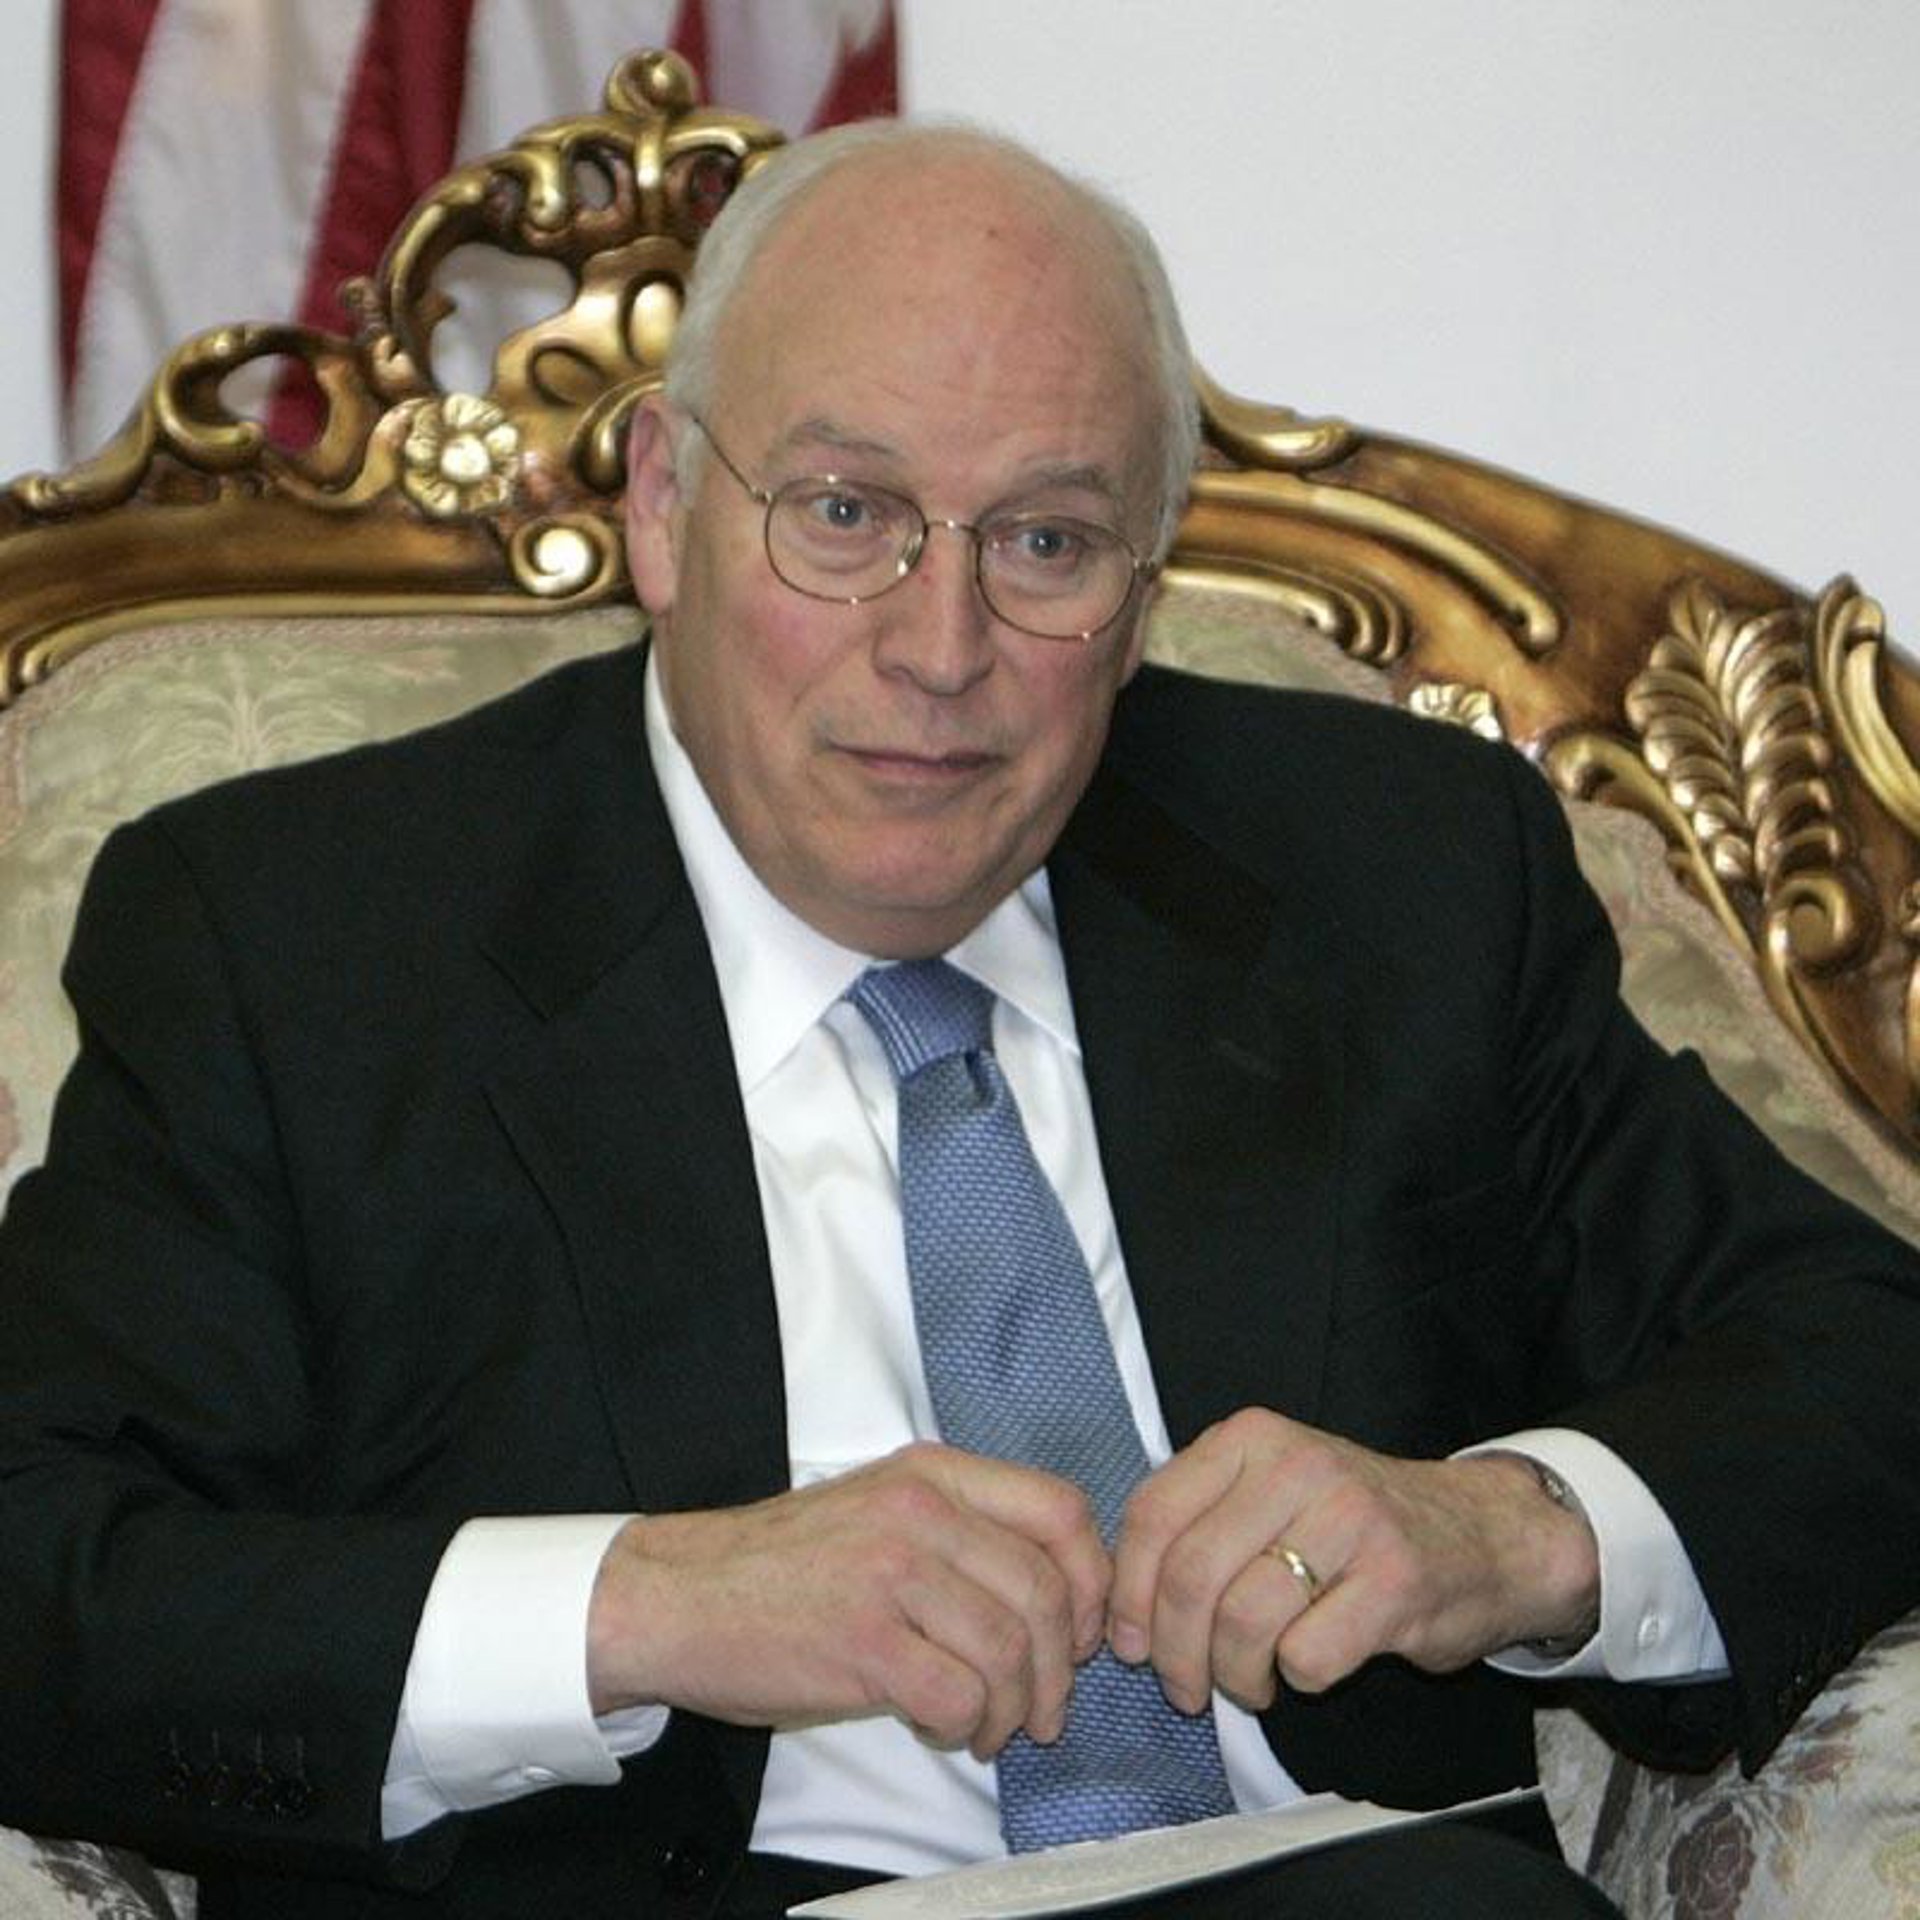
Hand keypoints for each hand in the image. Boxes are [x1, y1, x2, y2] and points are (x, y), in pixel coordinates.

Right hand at [587, 1441, 1108, 1758]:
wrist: (679, 1595)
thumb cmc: (783, 1565)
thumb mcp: (879, 1507)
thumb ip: (961, 1527)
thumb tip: (1058, 1590)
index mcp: (931, 1473)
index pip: (1060, 1510)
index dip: (1090, 1579)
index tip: (1082, 1631)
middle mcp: (918, 1510)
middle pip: (1045, 1589)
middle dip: (1063, 1666)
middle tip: (1047, 1707)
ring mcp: (889, 1572)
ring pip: (1011, 1648)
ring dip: (1018, 1707)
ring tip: (995, 1729)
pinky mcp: (862, 1640)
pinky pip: (960, 1694)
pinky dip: (969, 1726)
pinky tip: (949, 1729)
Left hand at [1108, 1409, 1598, 1711]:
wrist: (1481, 1535)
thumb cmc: (1351, 1525)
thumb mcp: (1269, 1490)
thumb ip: (1198, 1523)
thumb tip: (1120, 1606)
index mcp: (1252, 1437)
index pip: (1153, 1514)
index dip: (1129, 1593)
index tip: (1130, 1643)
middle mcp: (1298, 1465)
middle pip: (1190, 1576)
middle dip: (1174, 1652)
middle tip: (1186, 1688)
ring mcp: (1350, 1519)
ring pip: (1242, 1622)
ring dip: (1233, 1676)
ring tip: (1247, 1684)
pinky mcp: (1395, 1581)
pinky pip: (1307, 1656)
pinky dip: (1296, 1680)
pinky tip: (1309, 1667)